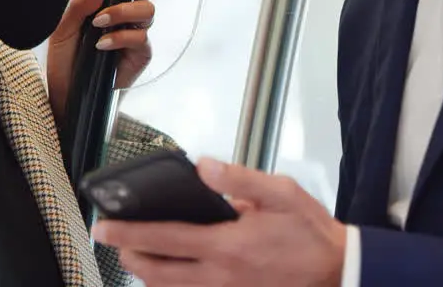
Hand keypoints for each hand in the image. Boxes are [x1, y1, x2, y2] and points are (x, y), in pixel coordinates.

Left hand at [46, 0, 159, 128]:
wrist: (65, 95)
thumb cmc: (65, 61)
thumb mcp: (62, 29)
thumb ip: (79, 6)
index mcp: (111, 3)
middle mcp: (128, 16)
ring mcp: (136, 36)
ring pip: (148, 11)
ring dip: (122, 11)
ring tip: (98, 24)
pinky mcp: (139, 57)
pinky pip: (141, 39)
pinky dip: (121, 38)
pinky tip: (101, 45)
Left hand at [92, 158, 346, 286]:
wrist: (339, 273)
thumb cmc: (310, 233)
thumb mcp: (281, 193)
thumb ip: (239, 179)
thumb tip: (202, 167)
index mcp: (227, 245)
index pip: (164, 239)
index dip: (128, 233)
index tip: (103, 227)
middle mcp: (219, 276)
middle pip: (156, 273)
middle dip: (128, 256)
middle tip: (112, 240)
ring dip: (147, 274)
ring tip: (135, 254)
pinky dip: (172, 286)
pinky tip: (169, 273)